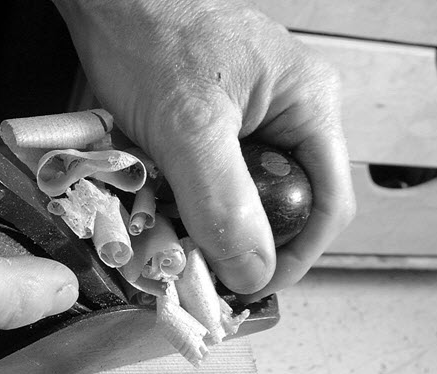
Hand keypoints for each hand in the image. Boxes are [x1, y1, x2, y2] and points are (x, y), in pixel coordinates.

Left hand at [54, 0, 355, 298]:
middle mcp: (290, 116)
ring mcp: (254, 122)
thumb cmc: (150, 41)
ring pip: (247, 198)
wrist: (109, 7)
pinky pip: (216, 183)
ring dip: (212, 223)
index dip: (297, 253)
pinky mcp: (218, 130)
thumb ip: (223, 202)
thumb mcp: (188, 128)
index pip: (328, 202)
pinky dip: (191, 202)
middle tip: (205, 264)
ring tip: (175, 231)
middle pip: (287, 205)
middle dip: (246, 240)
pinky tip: (163, 204)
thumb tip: (253, 271)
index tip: (253, 284)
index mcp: (309, 106)